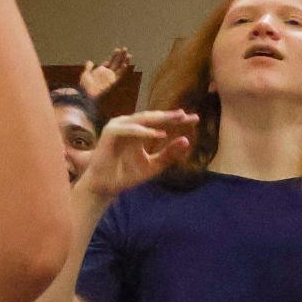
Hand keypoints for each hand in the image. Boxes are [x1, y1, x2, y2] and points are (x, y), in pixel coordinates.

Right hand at [76, 111, 197, 200]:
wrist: (106, 186)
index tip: (195, 119)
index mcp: (140, 132)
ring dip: (159, 119)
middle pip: (153, 117)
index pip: (160, 123)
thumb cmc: (127, 175)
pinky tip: (159, 134)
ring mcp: (119, 127)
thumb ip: (168, 154)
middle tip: (187, 115)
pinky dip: (144, 131)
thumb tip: (186, 141)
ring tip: (177, 119)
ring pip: (142, 119)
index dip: (177, 120)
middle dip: (170, 116)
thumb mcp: (154, 165)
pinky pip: (130, 129)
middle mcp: (129, 126)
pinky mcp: (110, 132)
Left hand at [78, 49, 132, 103]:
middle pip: (116, 63)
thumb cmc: (85, 86)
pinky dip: (123, 70)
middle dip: (120, 56)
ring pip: (119, 67)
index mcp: (100, 71)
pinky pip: (119, 75)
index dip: (113, 57)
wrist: (86, 93)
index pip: (108, 63)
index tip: (117, 50)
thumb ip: (88, 68)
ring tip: (128, 53)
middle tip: (125, 48)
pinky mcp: (112, 81)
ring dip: (124, 61)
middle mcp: (107, 74)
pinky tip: (126, 63)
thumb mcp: (86, 74)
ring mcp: (110, 77)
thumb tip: (90, 61)